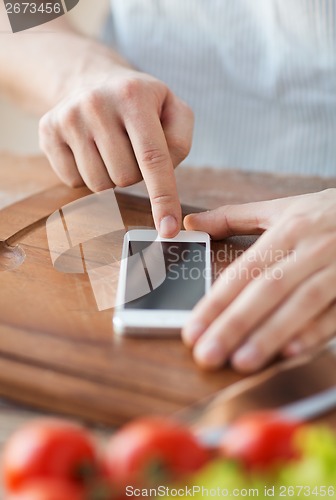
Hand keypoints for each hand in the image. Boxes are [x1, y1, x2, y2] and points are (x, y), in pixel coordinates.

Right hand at [39, 67, 192, 237]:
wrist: (92, 80)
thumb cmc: (140, 105)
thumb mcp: (172, 109)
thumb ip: (179, 142)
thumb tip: (165, 182)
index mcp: (134, 95)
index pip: (153, 158)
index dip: (163, 198)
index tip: (168, 231)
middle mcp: (97, 103)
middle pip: (125, 177)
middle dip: (135, 175)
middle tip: (131, 148)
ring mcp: (68, 117)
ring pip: (99, 185)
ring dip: (111, 177)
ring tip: (111, 148)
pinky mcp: (48, 131)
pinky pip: (73, 182)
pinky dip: (87, 176)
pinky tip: (89, 149)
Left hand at [183, 189, 335, 372]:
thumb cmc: (324, 214)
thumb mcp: (281, 208)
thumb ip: (232, 217)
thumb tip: (189, 223)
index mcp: (288, 229)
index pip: (245, 270)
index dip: (216, 301)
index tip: (192, 330)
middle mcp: (312, 249)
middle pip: (268, 289)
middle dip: (235, 324)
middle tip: (206, 354)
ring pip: (301, 304)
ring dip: (271, 334)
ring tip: (241, 362)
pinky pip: (335, 314)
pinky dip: (315, 332)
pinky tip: (291, 353)